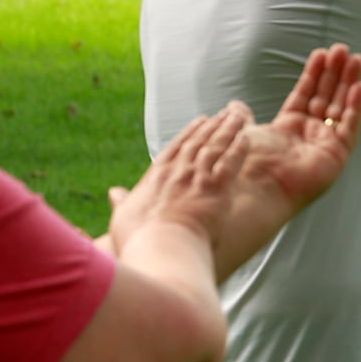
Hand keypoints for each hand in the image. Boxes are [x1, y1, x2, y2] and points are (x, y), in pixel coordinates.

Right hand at [107, 104, 252, 254]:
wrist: (161, 248)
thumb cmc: (139, 239)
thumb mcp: (123, 217)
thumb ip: (122, 202)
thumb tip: (113, 192)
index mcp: (156, 175)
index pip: (176, 147)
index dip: (190, 132)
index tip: (201, 121)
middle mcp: (178, 171)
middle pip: (199, 142)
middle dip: (213, 125)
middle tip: (225, 113)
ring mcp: (198, 178)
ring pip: (216, 147)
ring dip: (229, 130)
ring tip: (239, 117)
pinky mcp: (217, 189)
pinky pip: (230, 163)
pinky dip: (238, 149)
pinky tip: (246, 139)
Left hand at [238, 44, 360, 212]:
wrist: (252, 188)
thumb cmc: (246, 164)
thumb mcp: (243, 131)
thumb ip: (243, 116)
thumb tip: (236, 104)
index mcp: (289, 128)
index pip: (307, 94)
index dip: (314, 74)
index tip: (321, 53)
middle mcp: (309, 135)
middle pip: (327, 97)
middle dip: (335, 73)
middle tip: (343, 49)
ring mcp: (325, 145)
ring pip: (341, 107)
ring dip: (348, 83)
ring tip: (355, 59)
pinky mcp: (336, 156)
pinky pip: (350, 128)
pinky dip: (355, 107)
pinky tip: (359, 87)